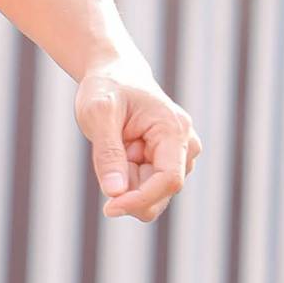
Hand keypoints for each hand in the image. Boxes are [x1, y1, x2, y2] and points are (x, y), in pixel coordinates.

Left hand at [75, 59, 199, 223]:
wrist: (115, 74)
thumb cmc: (107, 88)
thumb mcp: (98, 112)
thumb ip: (107, 153)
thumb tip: (115, 193)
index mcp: (174, 130)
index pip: (169, 180)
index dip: (140, 199)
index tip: (109, 208)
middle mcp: (186, 146)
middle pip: (160, 193)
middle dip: (128, 188)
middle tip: (105, 154)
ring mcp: (180, 157)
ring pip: (152, 195)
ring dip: (126, 182)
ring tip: (116, 145)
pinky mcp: (169, 165)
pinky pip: (146, 189)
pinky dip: (127, 179)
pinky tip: (122, 151)